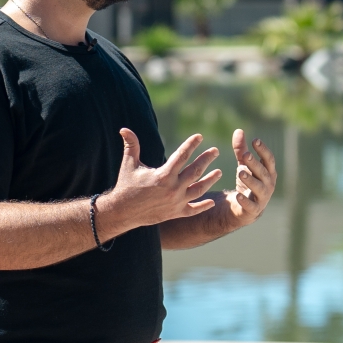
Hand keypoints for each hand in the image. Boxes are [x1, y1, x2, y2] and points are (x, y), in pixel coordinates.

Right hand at [104, 129, 220, 233]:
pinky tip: (212, 201)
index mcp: (163, 175)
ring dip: (210, 180)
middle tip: (215, 151)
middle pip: (195, 171)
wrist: (123, 212)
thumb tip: (123, 129)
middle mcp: (173, 188)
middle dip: (206, 159)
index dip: (191, 144)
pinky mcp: (175, 213)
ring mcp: (176, 202)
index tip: (199, 136)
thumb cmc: (126, 186)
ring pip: (199, 190)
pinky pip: (193, 210)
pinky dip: (203, 206)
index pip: (182, 155)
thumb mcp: (129, 164)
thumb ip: (131, 145)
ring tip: (219, 172)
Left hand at [219, 128, 276, 226]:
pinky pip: (251, 205)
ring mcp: (263, 197)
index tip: (255, 140)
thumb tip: (238, 130)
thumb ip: (241, 150)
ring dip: (250, 180)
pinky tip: (237, 195)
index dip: (263, 150)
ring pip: (259, 188)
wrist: (246, 208)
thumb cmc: (248, 182)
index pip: (268, 159)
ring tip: (240, 172)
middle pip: (263, 172)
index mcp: (268, 172)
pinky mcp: (254, 209)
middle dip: (255, 163)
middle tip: (246, 154)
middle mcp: (269, 184)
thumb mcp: (244, 165)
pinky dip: (245, 201)